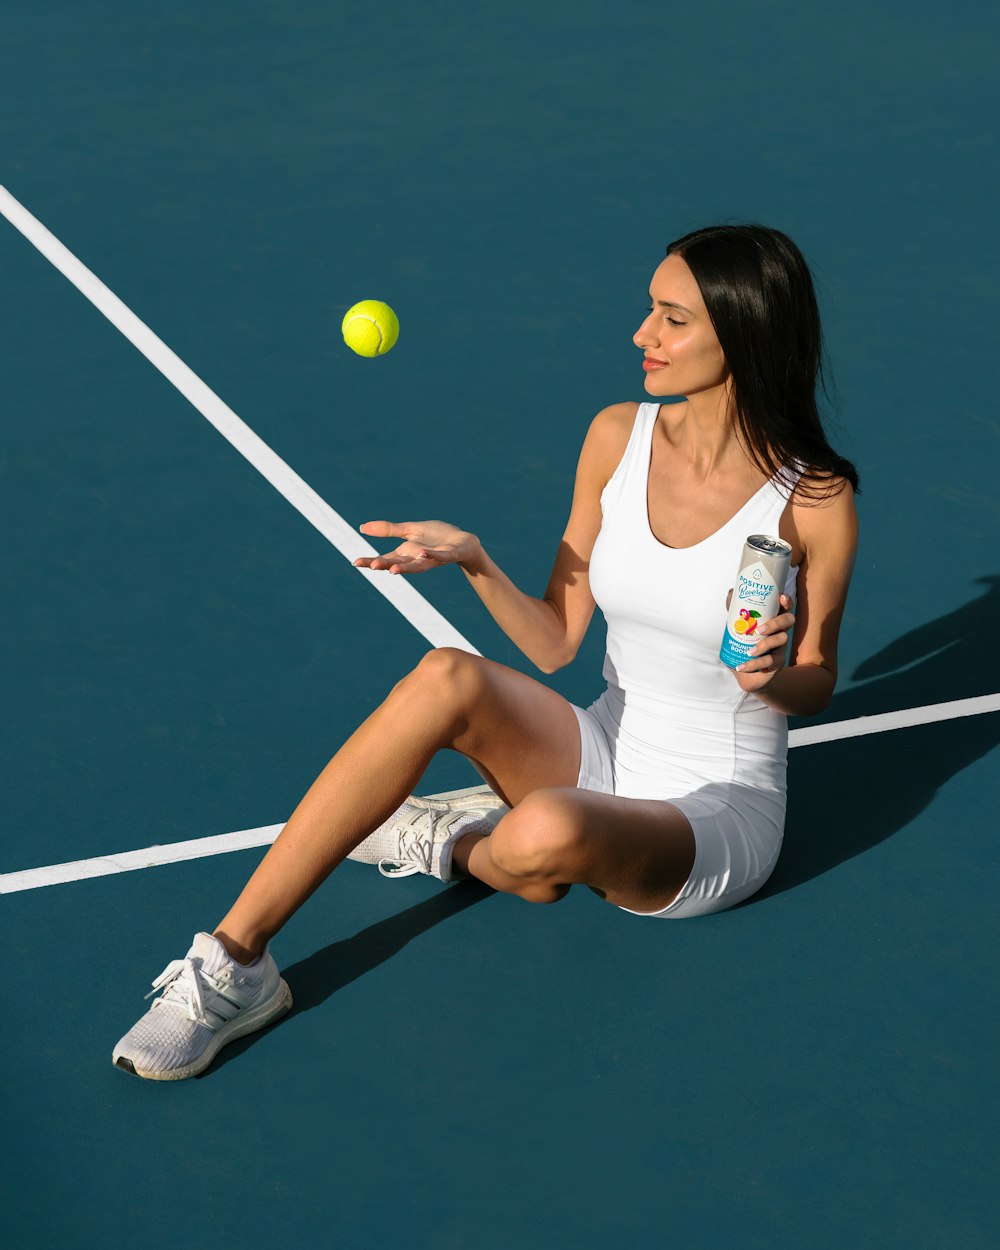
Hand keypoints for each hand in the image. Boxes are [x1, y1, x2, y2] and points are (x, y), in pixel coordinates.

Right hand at [353, 520, 481, 573]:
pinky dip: (431, 556)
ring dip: (406, 568)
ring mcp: (433, 558)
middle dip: (385, 566)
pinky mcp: (449, 554)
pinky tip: (422, 553)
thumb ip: (388, 530)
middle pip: (399, 564)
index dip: (371, 561)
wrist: (463, 542)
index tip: (355, 562)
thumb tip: (362, 527)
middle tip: (371, 566)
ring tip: (393, 569)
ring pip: (417, 566)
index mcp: (407, 554)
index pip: (385, 559)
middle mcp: (417, 559)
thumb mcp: (410, 530)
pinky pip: (440, 556)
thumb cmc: (437, 537)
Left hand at [725, 591, 795, 692]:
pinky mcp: (778, 662)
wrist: (742, 668)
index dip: (787, 602)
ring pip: (782, 640)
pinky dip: (754, 664)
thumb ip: (735, 609)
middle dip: (776, 623)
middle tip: (760, 629)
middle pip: (788, 621)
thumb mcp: (737, 624)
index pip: (785, 607)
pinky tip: (742, 666)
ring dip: (765, 645)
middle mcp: (781, 630)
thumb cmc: (743, 642)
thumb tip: (732, 592)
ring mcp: (781, 646)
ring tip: (749, 651)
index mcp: (773, 619)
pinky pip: (771, 661)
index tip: (781, 597)